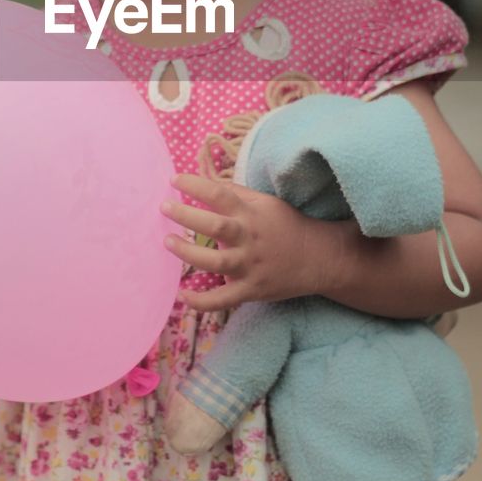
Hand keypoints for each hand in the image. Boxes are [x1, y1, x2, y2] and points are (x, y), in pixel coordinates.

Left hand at [161, 173, 330, 312]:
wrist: (317, 258)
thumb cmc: (286, 224)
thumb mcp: (265, 202)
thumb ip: (236, 193)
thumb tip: (205, 182)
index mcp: (251, 214)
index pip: (220, 194)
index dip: (195, 185)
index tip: (174, 179)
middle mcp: (248, 238)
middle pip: (215, 226)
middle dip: (186, 215)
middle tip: (164, 207)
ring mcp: (249, 266)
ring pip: (215, 262)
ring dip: (188, 252)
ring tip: (167, 241)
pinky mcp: (251, 290)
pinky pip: (223, 299)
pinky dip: (202, 301)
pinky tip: (183, 295)